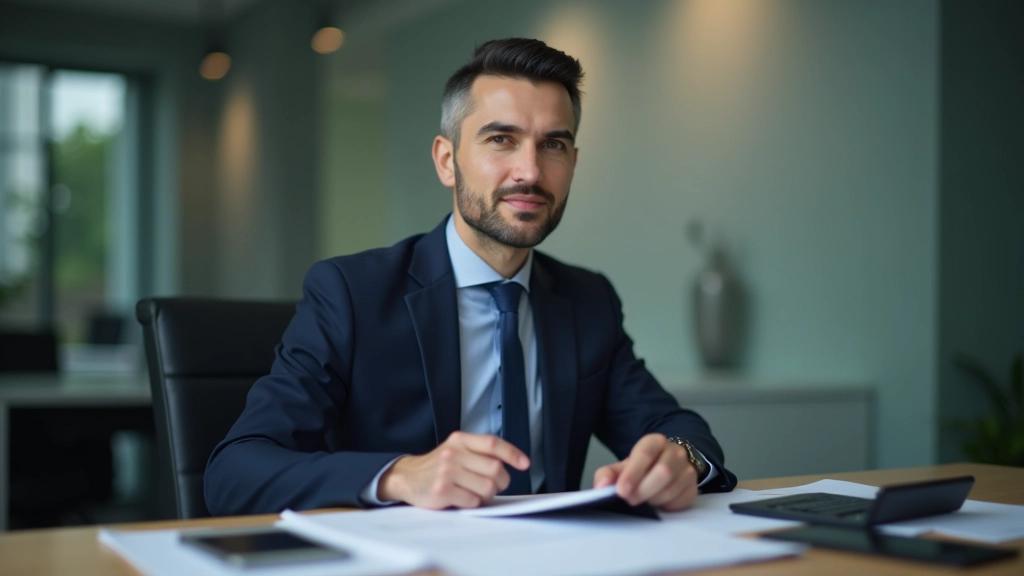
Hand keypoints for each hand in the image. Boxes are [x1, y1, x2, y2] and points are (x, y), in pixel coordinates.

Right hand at [378, 431, 529, 508]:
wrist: (407, 477)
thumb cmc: (437, 465)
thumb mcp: (456, 449)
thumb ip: (479, 451)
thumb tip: (510, 463)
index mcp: (460, 440)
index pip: (493, 443)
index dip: (512, 453)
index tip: (524, 463)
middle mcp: (454, 453)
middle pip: (495, 469)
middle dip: (501, 482)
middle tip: (494, 486)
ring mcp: (447, 471)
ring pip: (487, 487)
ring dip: (487, 495)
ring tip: (476, 493)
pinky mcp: (442, 490)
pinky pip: (472, 501)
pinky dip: (473, 503)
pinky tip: (463, 498)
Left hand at [592, 433, 697, 510]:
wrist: (666, 469)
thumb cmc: (642, 469)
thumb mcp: (621, 468)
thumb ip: (607, 475)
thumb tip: (601, 486)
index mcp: (655, 442)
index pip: (645, 454)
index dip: (632, 474)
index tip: (621, 491)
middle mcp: (674, 452)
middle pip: (662, 472)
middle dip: (643, 490)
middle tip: (630, 500)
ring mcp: (686, 469)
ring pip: (672, 488)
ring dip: (653, 499)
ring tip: (643, 500)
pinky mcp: (692, 486)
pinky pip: (680, 499)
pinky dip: (665, 505)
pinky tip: (657, 502)